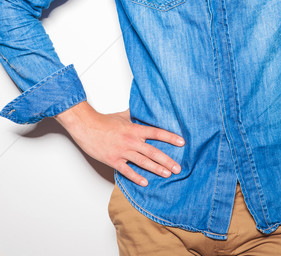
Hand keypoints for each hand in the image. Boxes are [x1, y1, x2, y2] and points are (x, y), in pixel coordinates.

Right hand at [55, 101, 184, 186]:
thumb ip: (134, 115)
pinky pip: (127, 171)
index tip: (182, 142)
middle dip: (167, 160)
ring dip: (156, 169)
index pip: (156, 133)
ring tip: (167, 174)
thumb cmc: (103, 121)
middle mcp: (131, 141)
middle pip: (153, 151)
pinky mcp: (113, 160)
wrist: (86, 126)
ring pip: (143, 162)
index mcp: (134, 129)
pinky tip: (145, 182)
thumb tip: (143, 110)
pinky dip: (136, 177)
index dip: (170, 137)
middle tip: (178, 168)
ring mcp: (122, 151)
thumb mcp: (122, 115)